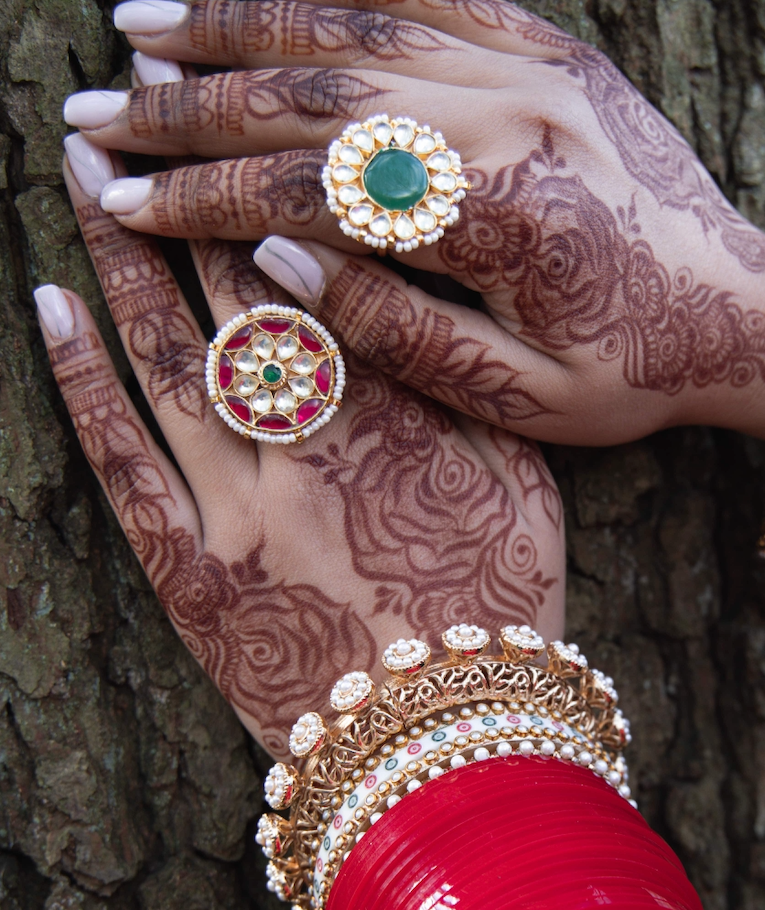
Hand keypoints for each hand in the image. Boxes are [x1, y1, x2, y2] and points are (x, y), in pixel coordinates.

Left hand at [38, 140, 563, 756]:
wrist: (446, 749)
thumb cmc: (499, 619)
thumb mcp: (524, 498)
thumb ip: (467, 398)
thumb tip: (410, 306)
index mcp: (399, 423)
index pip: (320, 282)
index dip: (267, 194)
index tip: (229, 128)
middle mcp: (310, 452)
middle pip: (230, 300)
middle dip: (183, 198)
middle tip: (133, 113)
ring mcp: (238, 515)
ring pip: (167, 362)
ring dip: (119, 261)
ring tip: (78, 171)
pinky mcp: (190, 576)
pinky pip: (125, 468)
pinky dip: (82, 385)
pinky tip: (48, 305)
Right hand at [65, 0, 764, 447]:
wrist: (746, 316)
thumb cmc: (637, 371)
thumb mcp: (519, 392)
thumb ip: (394, 328)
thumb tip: (276, 258)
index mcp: (497, 213)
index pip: (310, 187)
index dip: (203, 195)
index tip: (119, 198)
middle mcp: (509, 116)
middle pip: (315, 91)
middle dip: (191, 102)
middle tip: (93, 106)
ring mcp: (536, 69)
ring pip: (360, 25)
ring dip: (244, 21)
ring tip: (144, 25)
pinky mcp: (556, 51)